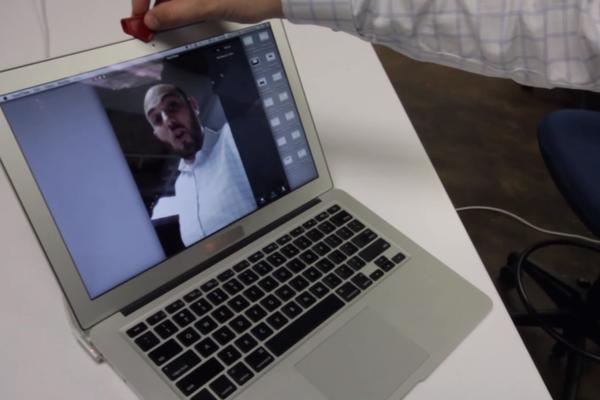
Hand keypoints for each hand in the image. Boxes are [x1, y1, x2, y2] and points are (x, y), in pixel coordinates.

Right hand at [132, 0, 283, 30]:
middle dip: (150, 4)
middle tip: (147, 24)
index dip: (139, 0)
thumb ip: (177, 11)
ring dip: (162, 5)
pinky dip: (175, 4)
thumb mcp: (209, 5)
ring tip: (161, 22)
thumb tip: (151, 20)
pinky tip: (176, 16)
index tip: (138, 17)